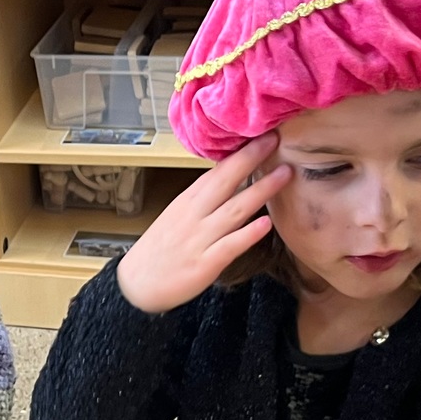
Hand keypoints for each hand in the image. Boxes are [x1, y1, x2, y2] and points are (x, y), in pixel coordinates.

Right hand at [116, 134, 289, 314]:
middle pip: (224, 181)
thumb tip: (229, 178)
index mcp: (187, 201)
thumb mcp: (177, 216)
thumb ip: (202, 198)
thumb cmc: (160, 250)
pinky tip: (265, 224)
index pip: (216, 170)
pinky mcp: (204, 264)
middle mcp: (194, 215)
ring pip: (233, 210)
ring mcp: (199, 239)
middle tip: (273, 139)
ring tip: (284, 175)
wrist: (136, 285)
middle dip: (250, 158)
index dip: (239, 152)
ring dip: (260, 191)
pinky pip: (229, 246)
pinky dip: (247, 234)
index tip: (261, 134)